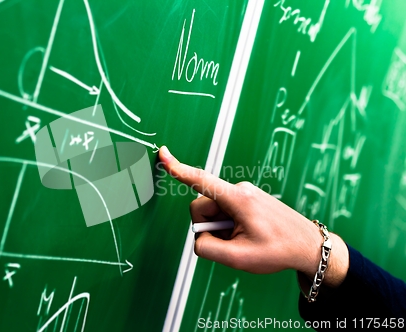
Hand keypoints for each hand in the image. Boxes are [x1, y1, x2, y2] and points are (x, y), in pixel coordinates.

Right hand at [158, 146, 348, 286]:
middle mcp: (239, 190)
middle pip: (202, 206)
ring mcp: (244, 193)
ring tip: (243, 239)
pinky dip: (229, 226)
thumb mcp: (238, 259)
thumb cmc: (278, 250)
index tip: (163, 154)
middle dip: (209, 227)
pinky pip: (225, 211)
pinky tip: (247, 234)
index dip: (178, 169)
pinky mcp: (247, 198)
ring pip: (213, 211)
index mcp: (238, 199)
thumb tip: (198, 238)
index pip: (200, 181)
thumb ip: (207, 248)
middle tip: (232, 242)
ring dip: (221, 228)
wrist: (308, 245)